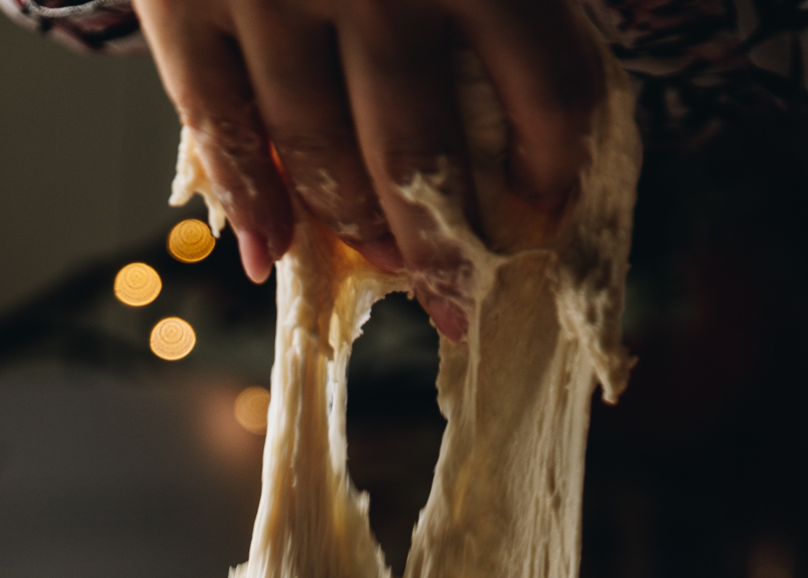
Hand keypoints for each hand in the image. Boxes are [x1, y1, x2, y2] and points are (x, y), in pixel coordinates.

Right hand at [133, 0, 603, 334]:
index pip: (545, 87)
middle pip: (425, 152)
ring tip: (389, 275)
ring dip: (356, 233)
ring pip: (320, 155)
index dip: (552, 171)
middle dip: (447, 248)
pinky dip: (244, 197)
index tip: (545, 216)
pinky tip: (267, 255)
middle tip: (462, 304)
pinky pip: (215, 120)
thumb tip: (592, 43)